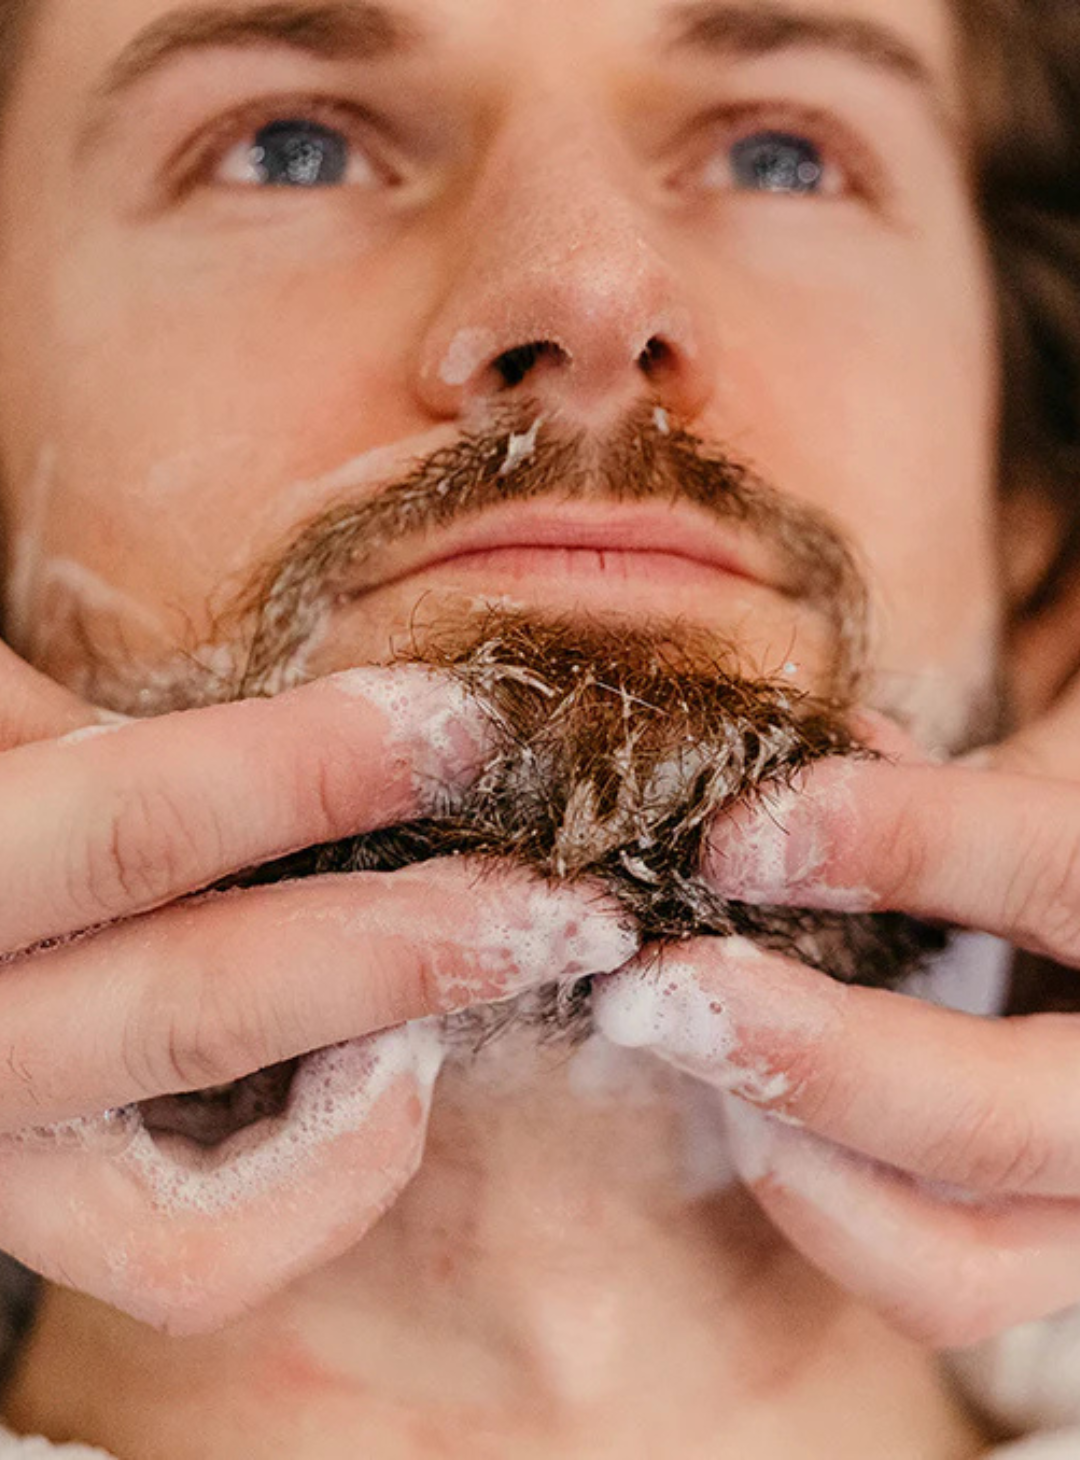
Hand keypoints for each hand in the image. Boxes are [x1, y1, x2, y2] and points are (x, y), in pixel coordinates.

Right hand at [0, 644, 636, 1332]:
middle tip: (573, 910)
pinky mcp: (46, 1224)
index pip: (138, 829)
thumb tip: (339, 730)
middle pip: (202, 1012)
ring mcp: (2, 1162)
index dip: (313, 771)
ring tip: (477, 992)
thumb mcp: (6, 730)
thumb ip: (116, 738)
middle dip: (415, 949)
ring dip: (380, 1093)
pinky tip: (385, 1080)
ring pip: (199, 1201)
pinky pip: (196, 1262)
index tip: (462, 726)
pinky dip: (321, 1187)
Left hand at [594, 686, 1079, 1350]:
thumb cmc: (1077, 849)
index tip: (734, 835)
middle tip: (658, 988)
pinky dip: (822, 1210)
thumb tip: (831, 748)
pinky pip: (933, 1284)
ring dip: (791, 1152)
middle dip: (810, 1057)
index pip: (1056, 871)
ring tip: (689, 1047)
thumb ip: (979, 774)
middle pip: (997, 1119)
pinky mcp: (1048, 1250)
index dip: (896, 842)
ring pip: (956, 1258)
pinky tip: (746, 1111)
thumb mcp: (1072, 776)